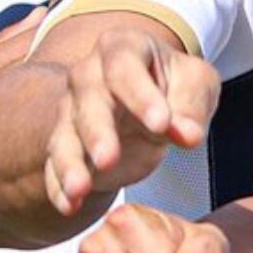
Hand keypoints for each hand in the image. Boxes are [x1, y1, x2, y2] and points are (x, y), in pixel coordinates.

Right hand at [43, 29, 219, 216]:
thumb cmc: (177, 88)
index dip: (140, 95)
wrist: (154, 108)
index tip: (161, 124)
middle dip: (97, 131)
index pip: (125, 67)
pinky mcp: (65, 143)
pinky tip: (68, 205)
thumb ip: (193, 108)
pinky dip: (59, 186)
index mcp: (124, 47)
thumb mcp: (198, 86)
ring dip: (70, 164)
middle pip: (88, 101)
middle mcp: (88, 75)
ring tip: (80, 190)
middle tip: (110, 159)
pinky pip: (55, 165)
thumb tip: (187, 135)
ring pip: (65, 136)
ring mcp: (71, 110)